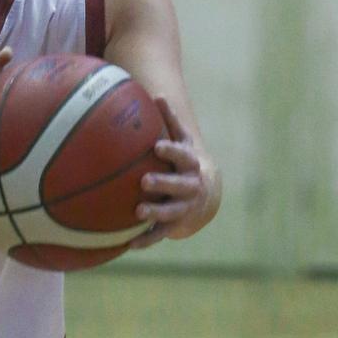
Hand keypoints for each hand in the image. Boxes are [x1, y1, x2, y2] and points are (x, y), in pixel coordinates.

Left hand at [129, 97, 208, 249]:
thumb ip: (170, 121)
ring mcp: (184, 208)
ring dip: (156, 213)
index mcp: (190, 164)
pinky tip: (129, 244)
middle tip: (145, 181)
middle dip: (163, 184)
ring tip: (139, 212)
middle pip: (178, 185)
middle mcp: (190, 187)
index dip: (171, 152)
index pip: (182, 156)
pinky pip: (160, 234)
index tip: (157, 147)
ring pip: (171, 212)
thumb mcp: (182, 141)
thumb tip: (157, 94)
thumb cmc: (185, 161)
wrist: (207, 196)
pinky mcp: (176, 226)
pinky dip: (146, 240)